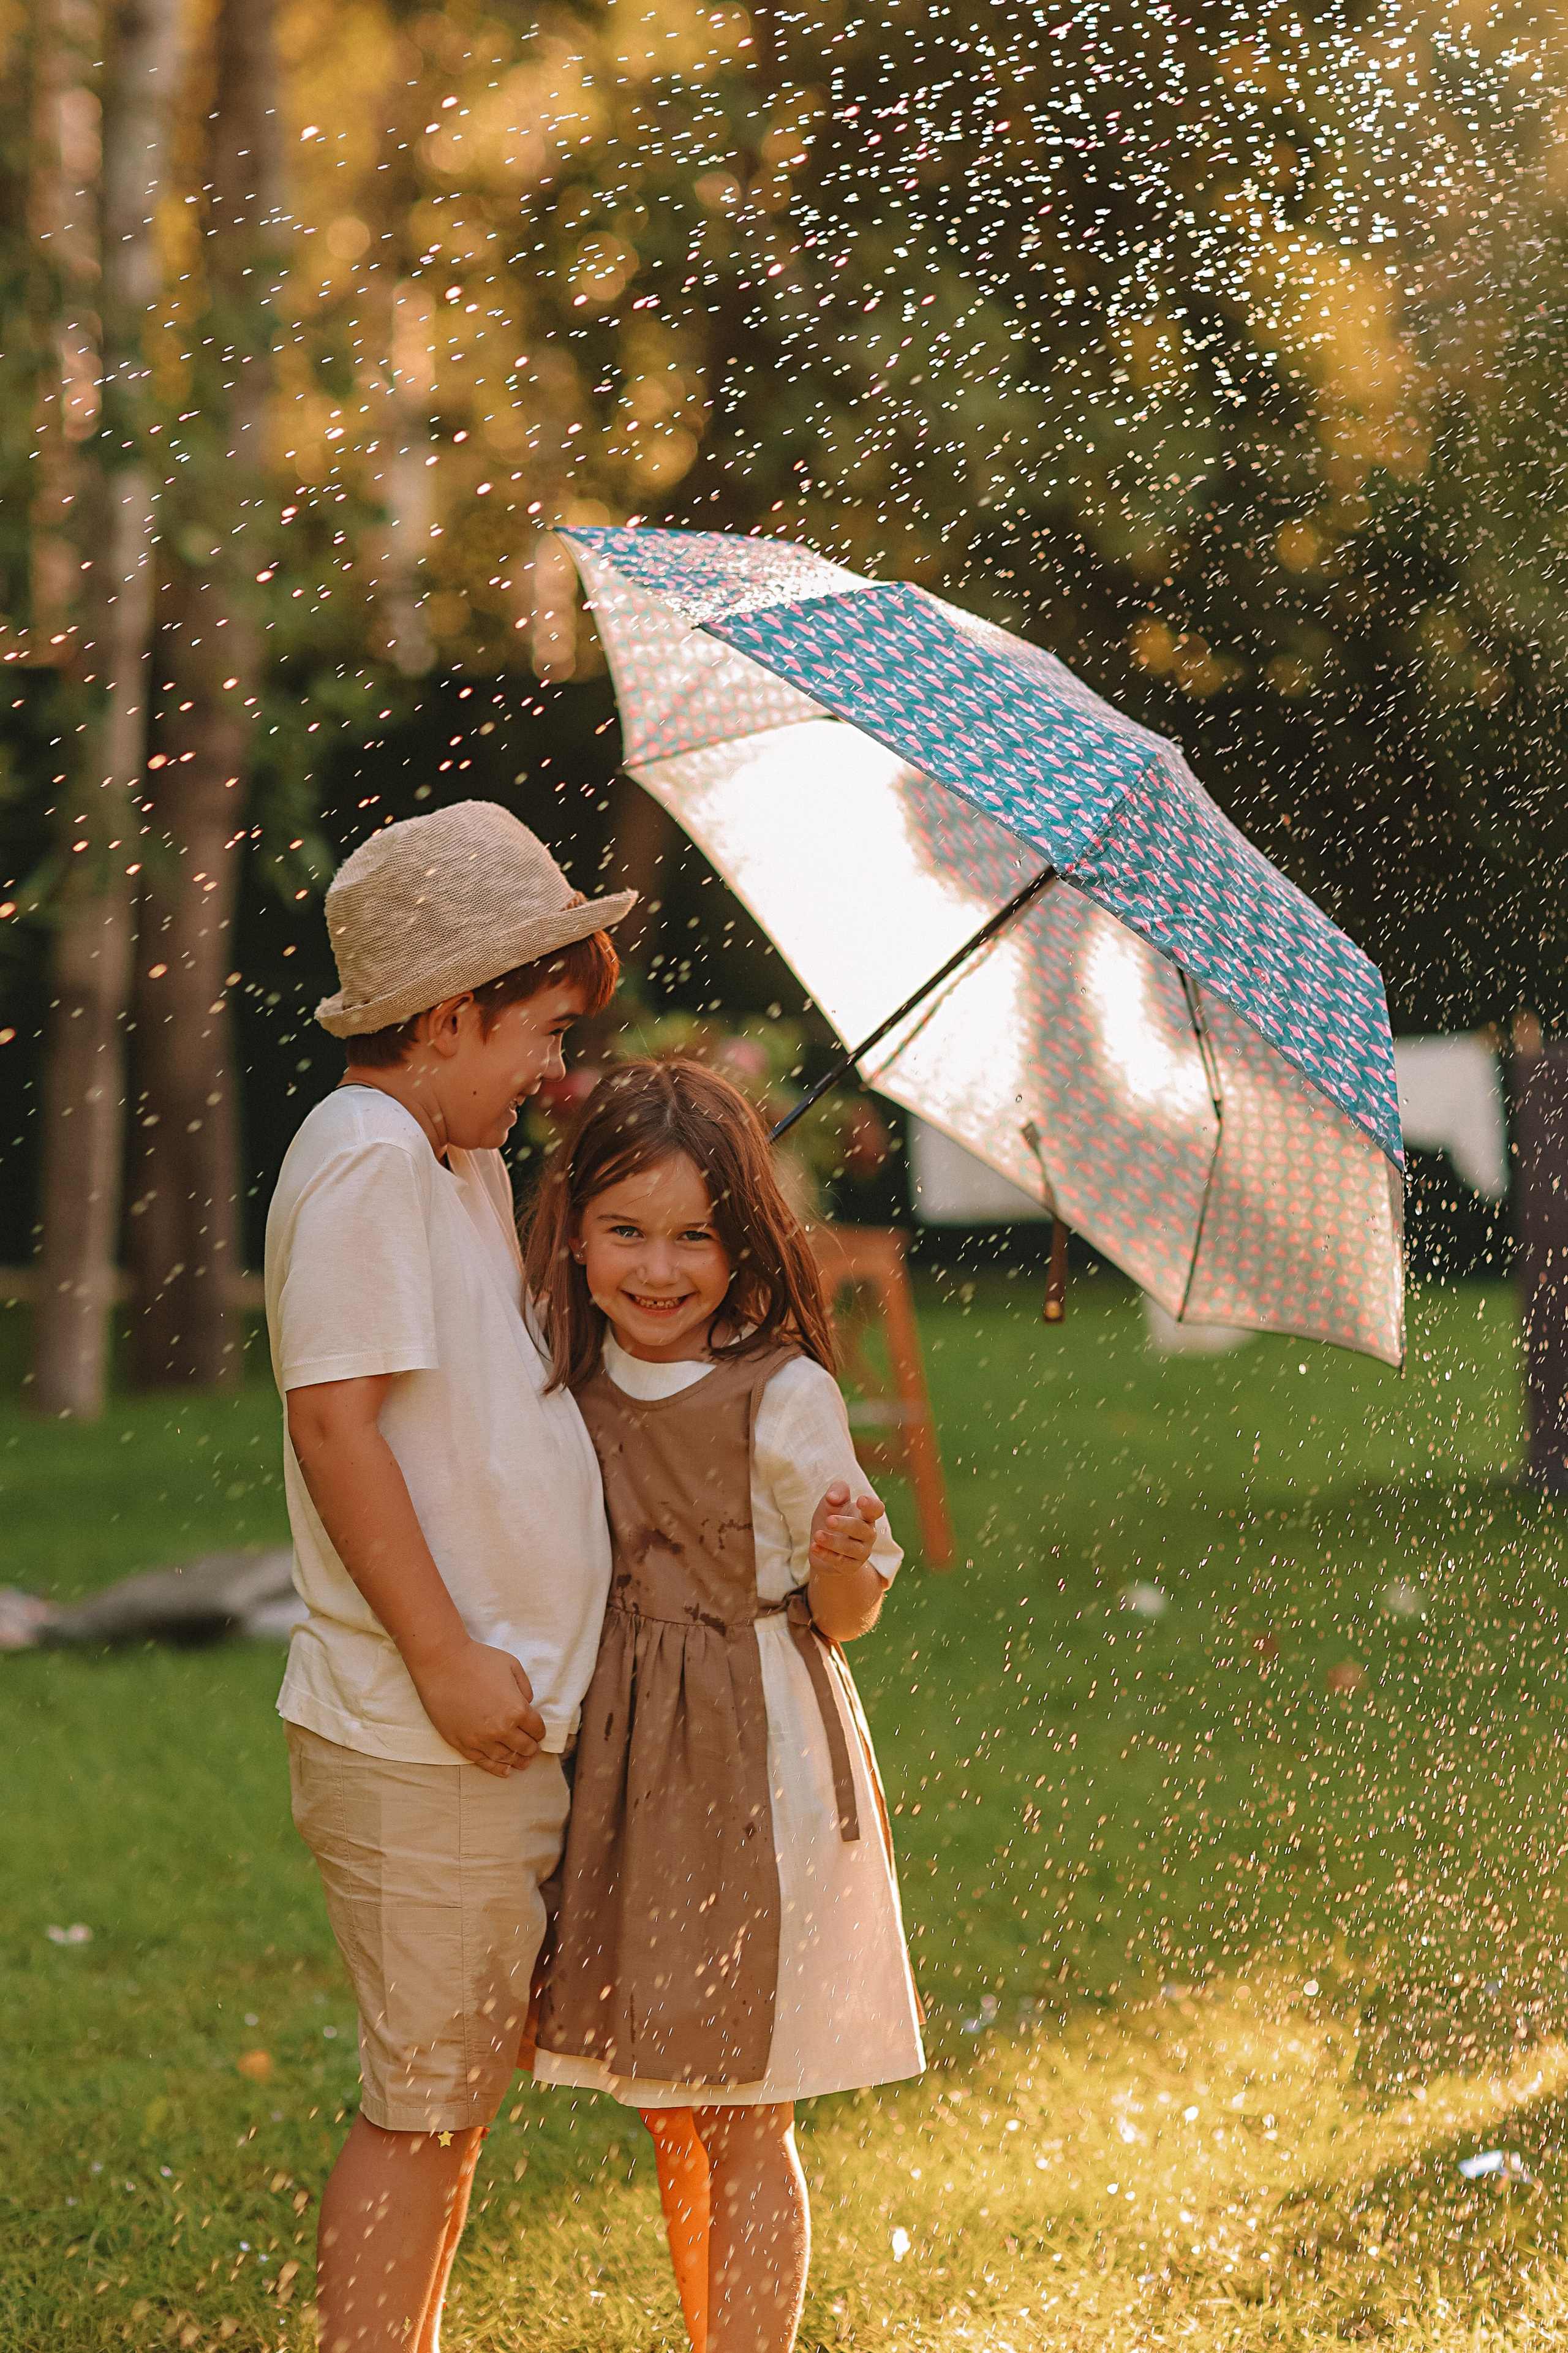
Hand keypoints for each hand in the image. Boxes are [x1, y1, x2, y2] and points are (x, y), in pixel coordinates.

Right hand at [411, 1637, 545, 1777]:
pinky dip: (496, 1769)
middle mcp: (501, 1729)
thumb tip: (527, 1704)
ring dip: (517, 1762)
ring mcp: (480, 1739)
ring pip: (505, 1757)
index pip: (536, 1729)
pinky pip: (483, 1762)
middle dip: (531, 1749)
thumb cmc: (478, 1660)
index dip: (540, 1732)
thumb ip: (525, 1688)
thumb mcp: (512, 1666)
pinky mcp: (462, 1743)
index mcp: (517, 1710)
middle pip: (523, 1747)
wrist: (442, 1664)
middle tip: (533, 1750)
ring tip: (523, 1763)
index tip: (538, 1733)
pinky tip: (505, 1771)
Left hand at [810, 1480, 884, 1573]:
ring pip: (850, 1548)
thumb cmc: (832, 1519)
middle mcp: (867, 1534)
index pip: (876, 1509)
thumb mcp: (831, 1502)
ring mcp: (861, 1552)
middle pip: (861, 1529)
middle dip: (845, 1525)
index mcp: (866, 1516)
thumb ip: (836, 1491)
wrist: (822, 1546)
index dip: (871, 1505)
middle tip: (829, 1520)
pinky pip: (840, 1562)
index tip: (860, 1500)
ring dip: (833, 1542)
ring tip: (817, 1535)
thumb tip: (833, 1496)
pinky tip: (814, 1547)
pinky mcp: (850, 1566)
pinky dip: (826, 1555)